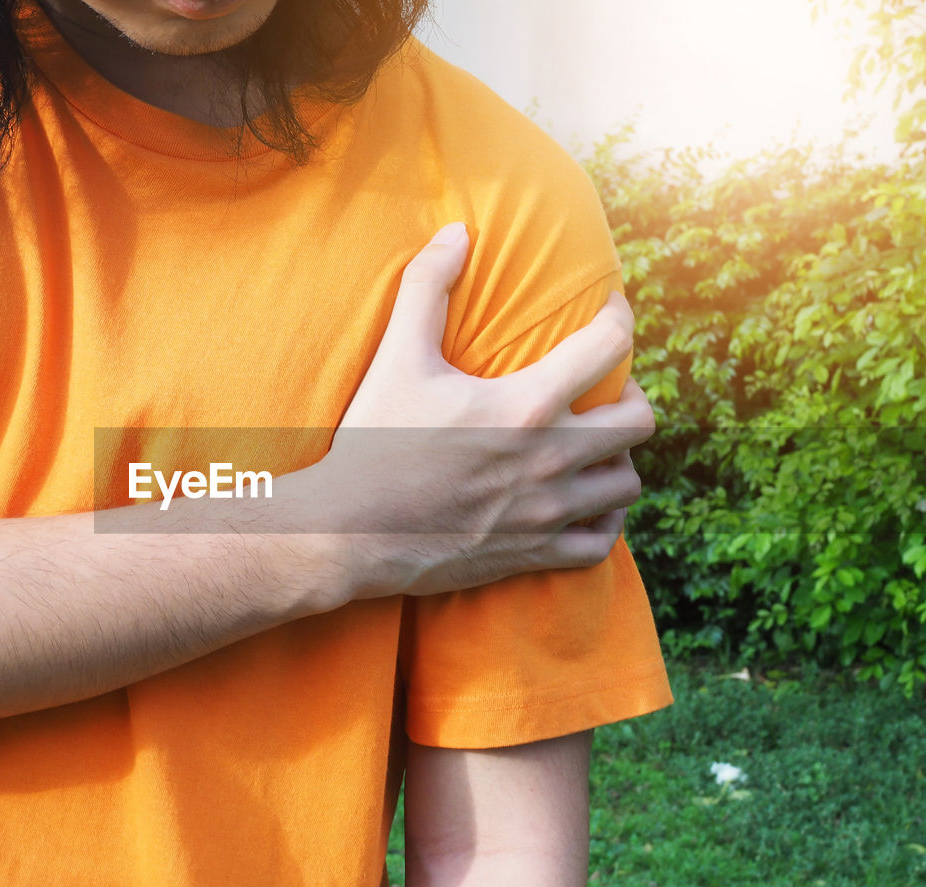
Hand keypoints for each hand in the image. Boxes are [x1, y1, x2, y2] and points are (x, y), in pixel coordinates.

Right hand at [311, 222, 654, 598]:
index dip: (619, 318)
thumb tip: (455, 232)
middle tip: (602, 391)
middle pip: (640, 421)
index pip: (610, 347)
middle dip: (628, 397)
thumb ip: (426, 287)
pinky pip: (601, 543)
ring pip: (626, 483)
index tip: (609, 313)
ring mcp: (545, 512)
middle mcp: (550, 459)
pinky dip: (602, 521)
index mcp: (525, 404)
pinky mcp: (532, 553)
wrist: (347, 532)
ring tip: (592, 447)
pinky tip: (581, 503)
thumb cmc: (371, 442)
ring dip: (617, 460)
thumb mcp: (396, 358)